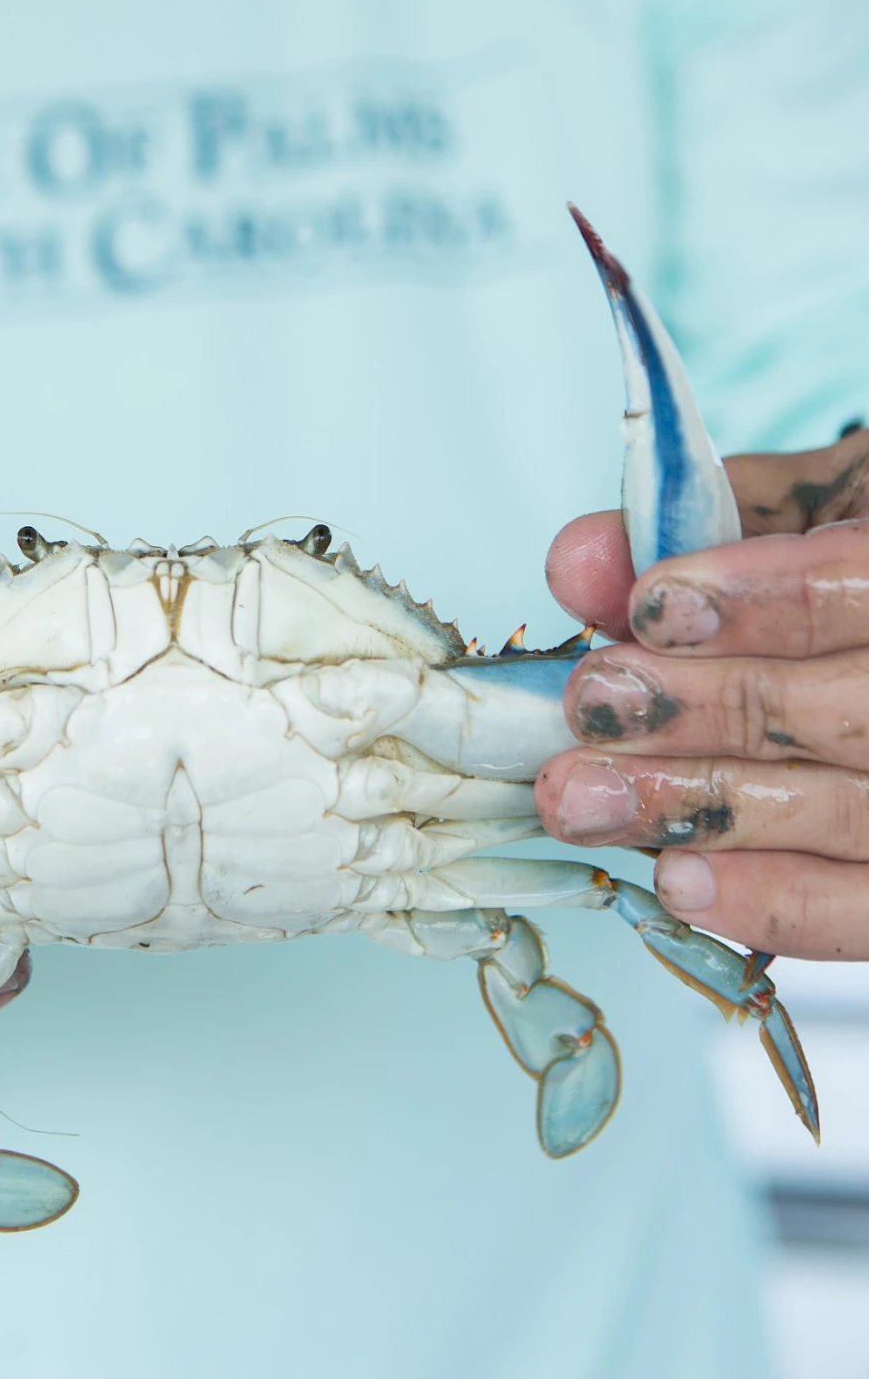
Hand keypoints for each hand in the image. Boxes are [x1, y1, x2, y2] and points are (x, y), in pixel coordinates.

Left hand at [537, 425, 868, 958]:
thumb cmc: (852, 561)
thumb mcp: (804, 508)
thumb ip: (703, 527)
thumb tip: (577, 562)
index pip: (864, 586)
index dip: (760, 600)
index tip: (651, 608)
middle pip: (854, 713)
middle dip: (707, 709)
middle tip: (592, 703)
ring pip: (848, 813)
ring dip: (700, 806)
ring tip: (583, 796)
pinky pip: (862, 908)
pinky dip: (770, 900)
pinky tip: (675, 876)